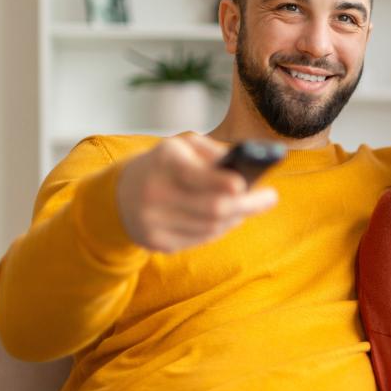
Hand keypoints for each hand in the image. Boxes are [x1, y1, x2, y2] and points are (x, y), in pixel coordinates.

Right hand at [117, 132, 277, 251]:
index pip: (193, 175)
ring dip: (235, 217)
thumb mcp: (183, 147)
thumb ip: (214, 153)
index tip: (242, 185)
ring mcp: (153, 221)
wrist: (121, 195)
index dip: (219, 182)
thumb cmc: (165, 166)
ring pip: (210, 227)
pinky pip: (200, 240)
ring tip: (246, 206)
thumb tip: (246, 170)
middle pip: (212, 208)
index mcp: (163, 162)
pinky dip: (218, 229)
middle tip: (270, 198)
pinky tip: (225, 218)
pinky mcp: (155, 242)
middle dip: (247, 204)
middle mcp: (154, 192)